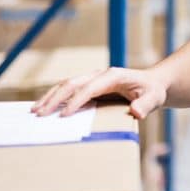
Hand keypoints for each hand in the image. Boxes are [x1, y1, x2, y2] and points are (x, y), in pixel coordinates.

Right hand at [31, 67, 166, 119]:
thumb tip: (135, 112)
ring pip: (66, 85)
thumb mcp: (154, 98)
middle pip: (72, 84)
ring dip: (51, 97)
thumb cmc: (152, 91)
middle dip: (55, 98)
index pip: (89, 88)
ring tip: (35, 111)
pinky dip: (55, 97)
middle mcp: (100, 75)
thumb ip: (145, 105)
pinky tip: (44, 106)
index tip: (64, 115)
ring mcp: (93, 79)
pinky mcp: (90, 85)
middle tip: (40, 114)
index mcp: (113, 76)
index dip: (76, 101)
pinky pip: (69, 90)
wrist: (152, 84)